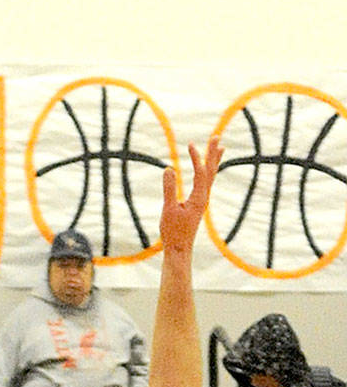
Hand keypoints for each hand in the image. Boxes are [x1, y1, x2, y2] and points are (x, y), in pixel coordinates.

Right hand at [160, 137, 221, 254]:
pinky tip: (207, 170)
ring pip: (210, 177)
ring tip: (219, 148)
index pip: (200, 173)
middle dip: (212, 154)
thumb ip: (169, 189)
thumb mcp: (168, 210)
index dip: (196, 158)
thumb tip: (169, 169)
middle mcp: (203, 197)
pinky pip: (205, 183)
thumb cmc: (173, 232)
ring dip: (213, 161)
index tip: (190, 144)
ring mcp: (201, 201)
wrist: (179, 249)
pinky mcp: (197, 204)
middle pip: (211, 171)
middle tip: (216, 137)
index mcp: (198, 198)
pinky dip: (207, 172)